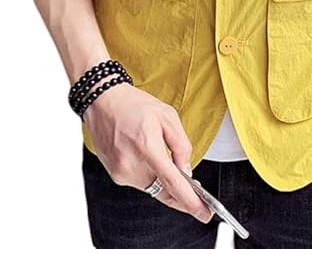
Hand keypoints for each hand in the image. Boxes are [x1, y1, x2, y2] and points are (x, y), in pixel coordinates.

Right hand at [83, 82, 213, 222]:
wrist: (103, 102)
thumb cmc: (134, 105)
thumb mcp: (168, 116)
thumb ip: (181, 145)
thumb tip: (186, 170)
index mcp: (147, 146)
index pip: (172, 183)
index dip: (190, 201)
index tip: (204, 213)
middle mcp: (132, 164)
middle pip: (164, 191)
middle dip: (181, 192)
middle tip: (195, 188)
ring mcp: (121, 172)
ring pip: (153, 188)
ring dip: (164, 181)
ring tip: (165, 159)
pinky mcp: (116, 175)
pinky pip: (141, 182)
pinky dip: (150, 175)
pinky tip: (148, 157)